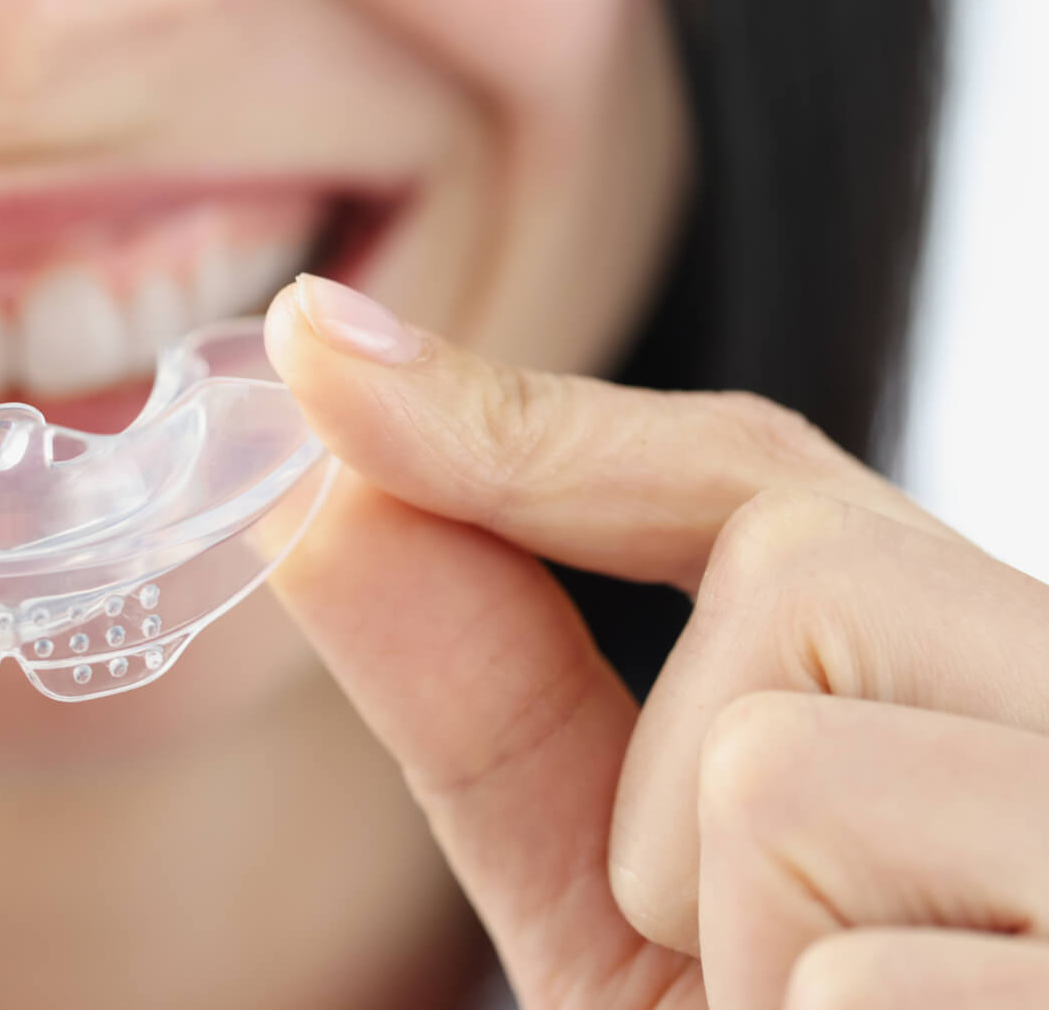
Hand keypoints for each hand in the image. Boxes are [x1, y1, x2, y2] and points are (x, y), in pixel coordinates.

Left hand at [264, 276, 1048, 1008]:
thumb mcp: (640, 931)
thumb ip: (502, 719)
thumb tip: (329, 512)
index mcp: (990, 694)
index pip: (759, 483)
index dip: (521, 422)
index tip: (318, 353)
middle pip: (790, 567)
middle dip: (686, 795)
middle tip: (780, 976)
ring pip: (777, 765)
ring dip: (743, 956)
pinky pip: (845, 979)